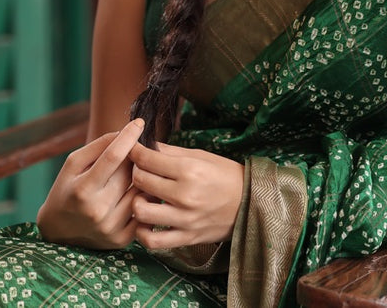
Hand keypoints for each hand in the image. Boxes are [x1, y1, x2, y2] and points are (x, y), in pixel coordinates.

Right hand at [36, 118, 144, 248]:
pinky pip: (144, 210)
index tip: (139, 123)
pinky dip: (145, 198)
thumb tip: (125, 132)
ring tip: (137, 172)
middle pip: (129, 172)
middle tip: (136, 151)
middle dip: (136, 157)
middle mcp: (98, 210)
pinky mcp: (122, 240)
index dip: (128, 137)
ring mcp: (111, 227)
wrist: (58, 232)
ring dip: (143, 177)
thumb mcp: (72, 164)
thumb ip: (98, 146)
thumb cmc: (66, 190)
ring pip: (141, 191)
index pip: (113, 157)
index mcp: (83, 189)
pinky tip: (137, 191)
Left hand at [128, 142, 244, 247]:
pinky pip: (153, 241)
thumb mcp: (202, 156)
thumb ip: (171, 152)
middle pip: (141, 181)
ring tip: (145, 196)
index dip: (136, 152)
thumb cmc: (226, 175)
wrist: (250, 203)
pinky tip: (148, 221)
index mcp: (190, 170)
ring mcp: (185, 219)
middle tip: (142, 171)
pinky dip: (143, 232)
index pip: (147, 159)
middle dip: (136, 173)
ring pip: (141, 211)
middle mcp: (186, 195)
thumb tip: (145, 146)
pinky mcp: (187, 237)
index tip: (135, 151)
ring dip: (137, 201)